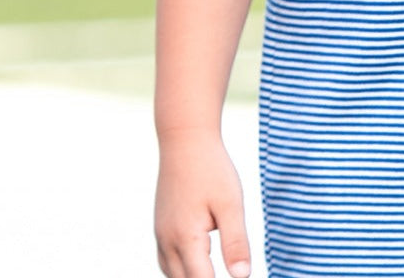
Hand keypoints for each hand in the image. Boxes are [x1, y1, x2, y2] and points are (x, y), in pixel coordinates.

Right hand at [155, 129, 252, 277]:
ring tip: (211, 270)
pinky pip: (166, 261)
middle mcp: (168, 242)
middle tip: (231, 273)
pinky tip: (196, 265)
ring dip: (191, 277)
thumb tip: (242, 277)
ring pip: (172, 274)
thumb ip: (235, 242)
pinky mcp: (161, 226)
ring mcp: (160, 235)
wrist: (185, 139)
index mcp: (186, 239)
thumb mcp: (231, 203)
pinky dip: (180, 270)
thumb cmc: (211, 169)